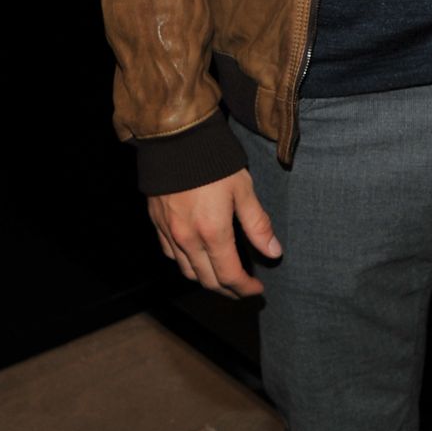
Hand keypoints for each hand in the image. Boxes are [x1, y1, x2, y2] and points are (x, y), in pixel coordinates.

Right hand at [148, 167, 282, 299]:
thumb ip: (258, 224)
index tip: (257, 289)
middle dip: (228, 290)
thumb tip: (274, 252)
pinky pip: (171, 255)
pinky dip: (186, 263)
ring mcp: (169, 233)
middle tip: (242, 289)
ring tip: (222, 277)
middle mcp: (188, 239)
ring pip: (187, 271)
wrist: (175, 140)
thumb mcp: (243, 190)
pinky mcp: (157, 223)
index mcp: (213, 233)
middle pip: (208, 280)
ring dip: (207, 280)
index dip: (245, 288)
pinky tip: (196, 257)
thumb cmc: (213, 161)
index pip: (230, 276)